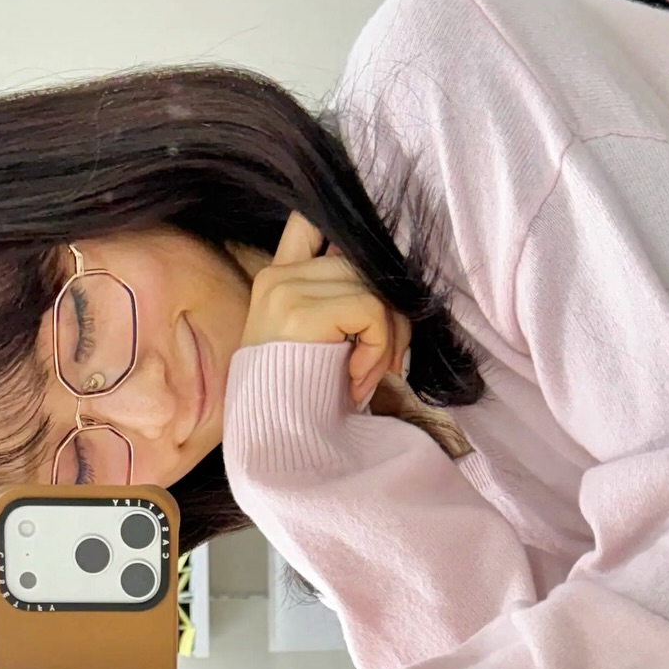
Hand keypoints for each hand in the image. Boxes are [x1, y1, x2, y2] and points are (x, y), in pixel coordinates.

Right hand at [239, 211, 411, 409]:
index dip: (343, 232)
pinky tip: (358, 381)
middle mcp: (278, 277)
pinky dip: (378, 347)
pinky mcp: (301, 313)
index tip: (369, 271)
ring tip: (369, 376)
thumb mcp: (315, 344)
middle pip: (360, 263)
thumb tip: (393, 285)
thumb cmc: (299, 402)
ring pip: (371, 288)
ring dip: (387, 337)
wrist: (274, 447)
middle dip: (388, 313)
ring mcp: (286, 291)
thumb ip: (336, 303)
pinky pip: (370, 311)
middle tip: (387, 362)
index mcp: (276, 279)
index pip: (307, 222)